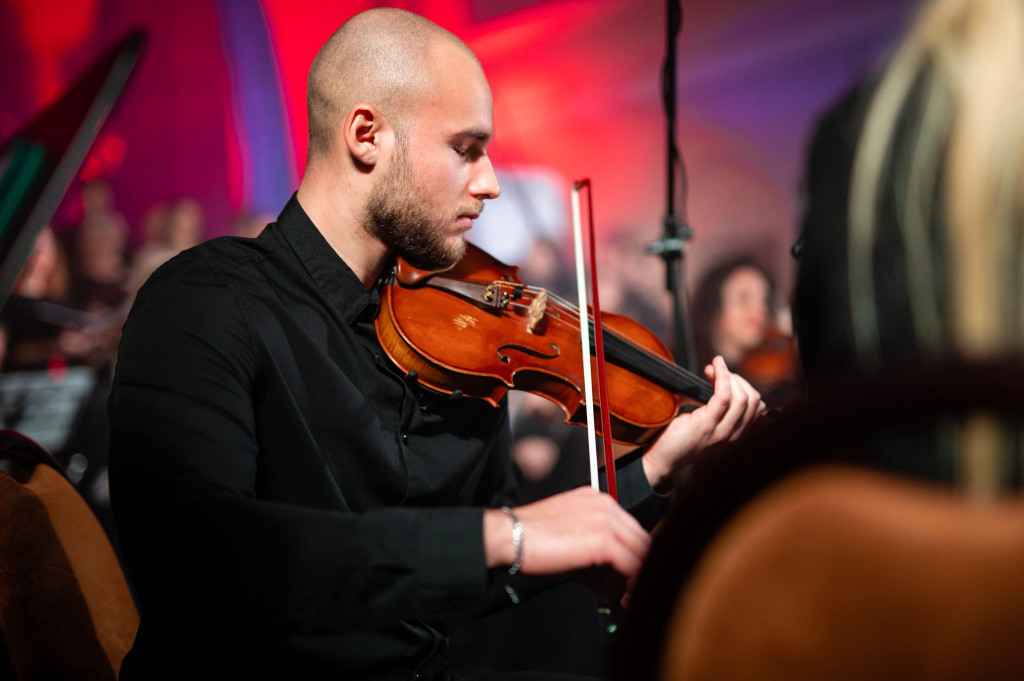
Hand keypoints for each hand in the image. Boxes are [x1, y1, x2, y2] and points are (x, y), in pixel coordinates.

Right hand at [483, 487, 649, 580]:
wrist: (510, 536)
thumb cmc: (532, 539)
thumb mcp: (571, 539)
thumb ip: (596, 551)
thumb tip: (616, 578)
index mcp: (596, 499)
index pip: (630, 528)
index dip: (634, 554)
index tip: (630, 575)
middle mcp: (604, 504)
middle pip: (640, 538)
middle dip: (640, 566)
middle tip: (631, 590)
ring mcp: (604, 520)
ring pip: (640, 551)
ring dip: (638, 577)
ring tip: (628, 596)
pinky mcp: (601, 539)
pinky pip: (631, 564)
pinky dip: (631, 583)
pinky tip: (623, 596)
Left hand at [641, 356, 763, 487]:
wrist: (661, 459)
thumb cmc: (677, 438)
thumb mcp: (703, 422)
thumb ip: (714, 408)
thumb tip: (713, 378)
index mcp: (734, 434)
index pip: (755, 407)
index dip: (743, 385)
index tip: (723, 375)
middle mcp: (732, 435)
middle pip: (753, 400)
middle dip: (737, 378)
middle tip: (717, 370)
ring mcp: (721, 433)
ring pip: (742, 398)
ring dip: (729, 376)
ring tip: (714, 367)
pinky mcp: (706, 426)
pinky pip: (723, 397)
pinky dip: (721, 377)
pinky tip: (714, 368)